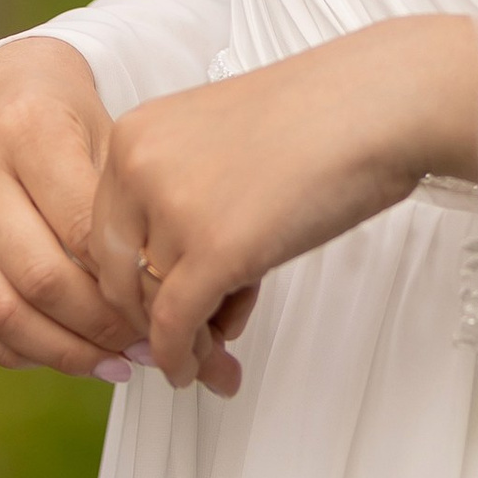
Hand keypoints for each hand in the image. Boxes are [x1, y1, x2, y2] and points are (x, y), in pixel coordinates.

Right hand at [0, 33, 143, 377]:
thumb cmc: (68, 116)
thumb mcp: (107, 134)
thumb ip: (120, 211)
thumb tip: (155, 304)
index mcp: (25, 127)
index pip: (81, 232)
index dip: (127, 285)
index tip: (164, 312)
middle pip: (39, 278)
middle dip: (99, 327)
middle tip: (146, 348)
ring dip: (61, 353)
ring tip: (111, 364)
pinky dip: (13, 351)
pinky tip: (57, 355)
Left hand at [90, 15, 477, 393]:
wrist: (374, 104)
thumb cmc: (316, 118)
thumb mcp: (218, 144)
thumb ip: (180, 197)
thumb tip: (168, 283)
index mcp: (134, 132)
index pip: (104, 232)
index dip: (134, 281)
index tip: (162, 307)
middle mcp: (138, 166)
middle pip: (116, 274)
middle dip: (151, 318)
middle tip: (192, 339)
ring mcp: (173, 208)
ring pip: (150, 306)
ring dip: (185, 339)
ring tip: (220, 350)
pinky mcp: (213, 250)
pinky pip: (176, 327)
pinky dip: (185, 359)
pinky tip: (204, 372)